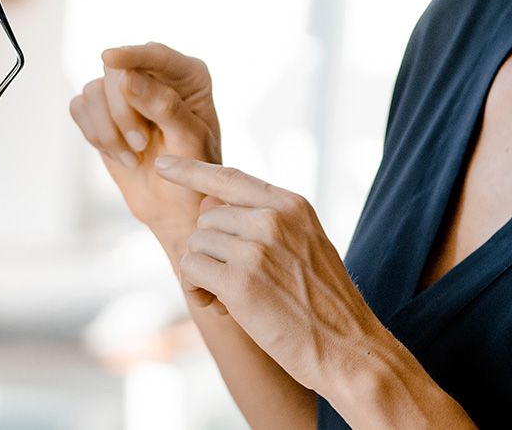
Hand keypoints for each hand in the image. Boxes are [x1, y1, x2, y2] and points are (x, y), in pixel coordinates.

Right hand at [68, 43, 222, 246]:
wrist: (174, 206)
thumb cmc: (194, 175)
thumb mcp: (188, 142)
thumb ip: (164, 107)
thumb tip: (129, 77)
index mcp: (188, 76)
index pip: (156, 54)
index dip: (132, 54)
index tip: (110, 58)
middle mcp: (155, 76)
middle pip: (117, 71)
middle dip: (123, 113)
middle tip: (141, 146)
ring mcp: (125, 92)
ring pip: (94, 90)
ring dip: (108, 130)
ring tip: (133, 156)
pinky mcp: (101, 110)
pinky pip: (80, 107)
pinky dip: (93, 133)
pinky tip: (118, 153)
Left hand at [155, 156, 390, 393]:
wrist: (347, 348)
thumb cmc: (322, 302)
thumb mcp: (304, 244)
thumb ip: (262, 221)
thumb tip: (206, 207)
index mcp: (292, 205)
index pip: (230, 178)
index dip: (192, 169)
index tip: (163, 164)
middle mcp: (274, 219)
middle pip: (207, 218)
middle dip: (210, 250)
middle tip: (230, 281)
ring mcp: (257, 248)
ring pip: (196, 243)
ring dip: (201, 272)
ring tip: (228, 298)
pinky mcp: (240, 281)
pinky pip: (190, 269)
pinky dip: (195, 288)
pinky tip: (217, 305)